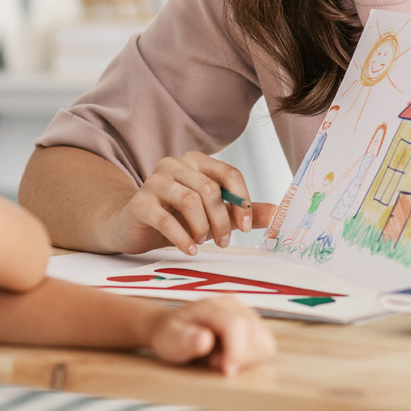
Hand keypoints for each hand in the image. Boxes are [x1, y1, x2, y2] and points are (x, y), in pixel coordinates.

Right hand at [112, 151, 275, 254]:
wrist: (134, 226)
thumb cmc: (176, 218)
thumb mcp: (213, 214)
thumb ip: (241, 212)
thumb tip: (277, 213)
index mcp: (196, 161)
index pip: (228, 173)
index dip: (242, 200)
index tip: (248, 226)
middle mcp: (174, 165)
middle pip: (210, 189)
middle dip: (222, 221)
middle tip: (224, 242)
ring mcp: (154, 182)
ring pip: (190, 201)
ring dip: (202, 228)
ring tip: (202, 242)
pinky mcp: (140, 202)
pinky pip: (166, 219)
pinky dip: (182, 238)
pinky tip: (189, 249)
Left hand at [149, 295, 276, 374]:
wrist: (174, 329)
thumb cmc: (171, 335)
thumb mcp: (170, 339)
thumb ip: (185, 339)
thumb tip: (205, 339)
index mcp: (212, 304)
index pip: (236, 324)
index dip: (236, 351)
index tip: (226, 371)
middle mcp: (233, 304)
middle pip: (253, 334)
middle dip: (238, 357)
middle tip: (213, 362)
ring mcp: (246, 313)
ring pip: (264, 342)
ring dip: (246, 359)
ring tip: (221, 357)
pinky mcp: (253, 326)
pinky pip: (266, 346)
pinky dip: (252, 358)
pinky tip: (231, 356)